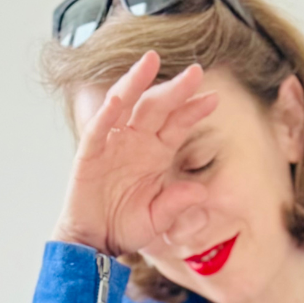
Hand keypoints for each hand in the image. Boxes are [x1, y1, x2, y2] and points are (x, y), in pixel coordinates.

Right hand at [52, 51, 217, 257]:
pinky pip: (99, 129)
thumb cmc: (126, 227)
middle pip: (157, 107)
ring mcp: (112, 143)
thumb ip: (176, 204)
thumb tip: (200, 192)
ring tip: (151, 60)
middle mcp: (136, 142)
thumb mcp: (157, 219)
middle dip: (175, 89)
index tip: (213, 99)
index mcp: (156, 154)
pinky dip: (106, 113)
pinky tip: (117, 97)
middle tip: (195, 71)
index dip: (193, 110)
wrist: (96, 242)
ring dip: (137, 82)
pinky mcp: (90, 153)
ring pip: (126, 105)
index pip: (177, 124)